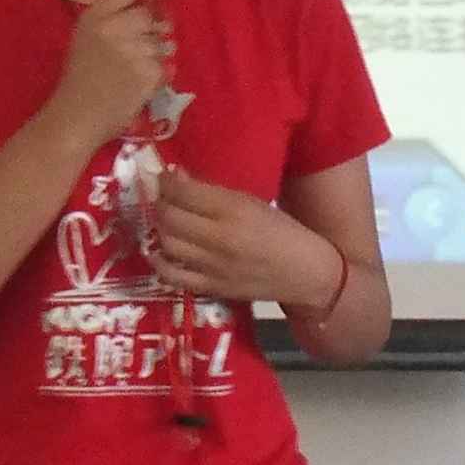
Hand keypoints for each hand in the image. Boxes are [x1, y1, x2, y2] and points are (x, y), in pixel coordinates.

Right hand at [42, 0, 172, 145]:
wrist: (77, 117)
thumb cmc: (80, 79)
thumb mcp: (86, 37)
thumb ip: (112, 18)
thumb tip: (150, 8)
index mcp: (95, 15)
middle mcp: (114, 26)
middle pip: (149, 15)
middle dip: (153, 30)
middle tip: (144, 47)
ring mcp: (132, 49)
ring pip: (162, 42)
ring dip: (158, 55)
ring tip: (139, 70)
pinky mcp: (147, 72)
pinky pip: (165, 66)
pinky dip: (159, 76)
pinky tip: (143, 86)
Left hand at [151, 168, 340, 307]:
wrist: (305, 273)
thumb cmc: (280, 230)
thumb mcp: (251, 202)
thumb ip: (214, 192)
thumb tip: (177, 178)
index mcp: (233, 210)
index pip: (183, 192)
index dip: (166, 181)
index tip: (164, 176)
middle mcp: (219, 237)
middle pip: (169, 216)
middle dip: (160, 203)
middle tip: (163, 198)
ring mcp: (213, 265)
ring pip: (167, 243)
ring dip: (159, 228)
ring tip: (165, 220)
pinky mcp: (212, 287)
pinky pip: (173, 276)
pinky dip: (160, 261)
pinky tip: (160, 251)